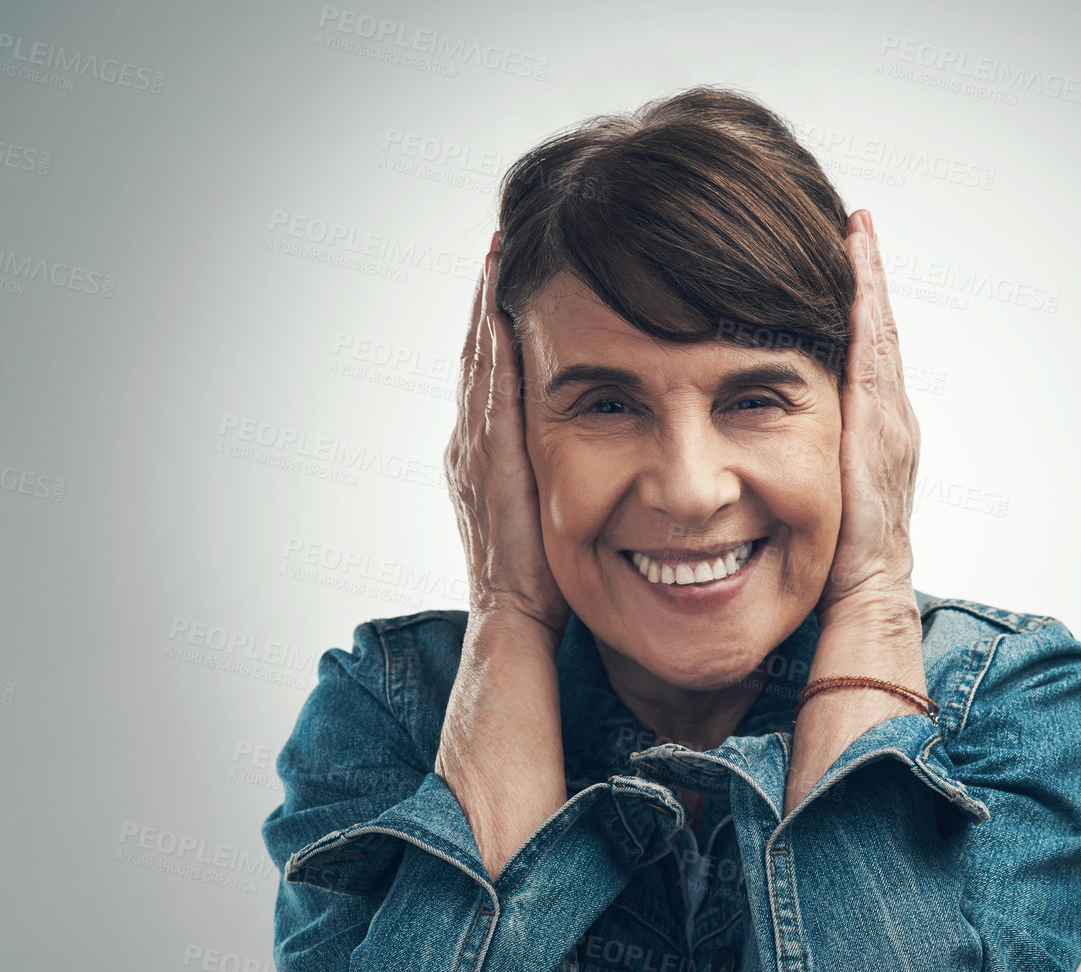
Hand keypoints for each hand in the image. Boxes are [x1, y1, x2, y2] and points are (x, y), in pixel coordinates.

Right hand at [444, 233, 568, 635]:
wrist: (516, 617)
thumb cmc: (546, 578)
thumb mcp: (558, 511)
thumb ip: (568, 471)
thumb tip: (609, 439)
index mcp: (487, 453)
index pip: (495, 374)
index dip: (500, 324)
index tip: (513, 277)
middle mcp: (472, 442)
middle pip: (479, 354)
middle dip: (488, 298)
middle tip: (503, 244)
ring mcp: (474, 447)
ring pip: (479, 361)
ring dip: (487, 305)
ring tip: (499, 253)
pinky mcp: (488, 458)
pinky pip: (489, 388)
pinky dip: (492, 343)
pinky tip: (501, 304)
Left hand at [818, 209, 919, 621]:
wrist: (864, 590)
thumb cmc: (833, 556)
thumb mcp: (813, 494)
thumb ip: (799, 459)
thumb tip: (753, 437)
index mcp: (874, 430)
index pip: (864, 354)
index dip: (856, 304)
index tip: (844, 254)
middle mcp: (890, 416)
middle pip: (877, 332)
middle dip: (868, 276)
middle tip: (856, 221)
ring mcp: (890, 419)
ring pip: (878, 335)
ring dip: (867, 281)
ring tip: (857, 230)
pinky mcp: (878, 428)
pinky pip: (871, 357)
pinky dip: (865, 314)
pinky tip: (855, 279)